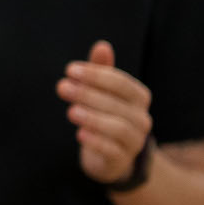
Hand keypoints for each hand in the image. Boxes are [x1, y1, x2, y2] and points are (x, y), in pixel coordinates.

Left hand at [57, 40, 152, 185]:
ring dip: (93, 118)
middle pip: (117, 104)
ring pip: (119, 128)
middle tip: (61, 87)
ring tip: (70, 111)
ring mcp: (134, 141)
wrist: (111, 157)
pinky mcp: (122, 160)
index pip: (121, 83)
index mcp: (139, 97)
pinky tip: (79, 134)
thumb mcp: (103, 92)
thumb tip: (102, 45)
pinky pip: (113, 151)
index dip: (96, 75)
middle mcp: (142, 119)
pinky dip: (96, 141)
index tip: (69, 70)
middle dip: (88, 94)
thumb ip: (101, 71)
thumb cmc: (106, 115)